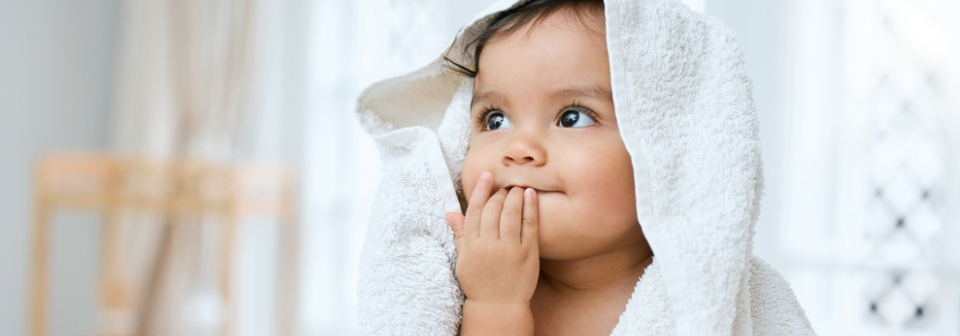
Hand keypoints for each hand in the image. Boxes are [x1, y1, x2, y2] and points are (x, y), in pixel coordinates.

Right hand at [445, 171, 539, 305]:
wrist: (498, 306)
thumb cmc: (479, 282)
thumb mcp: (464, 259)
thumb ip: (460, 234)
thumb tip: (450, 213)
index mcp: (472, 245)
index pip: (474, 210)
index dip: (481, 189)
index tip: (487, 175)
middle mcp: (489, 244)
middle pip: (493, 209)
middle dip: (499, 193)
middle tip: (505, 186)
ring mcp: (510, 248)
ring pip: (511, 213)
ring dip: (515, 195)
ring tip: (517, 187)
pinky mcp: (527, 253)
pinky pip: (529, 224)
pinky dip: (530, 207)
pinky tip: (531, 195)